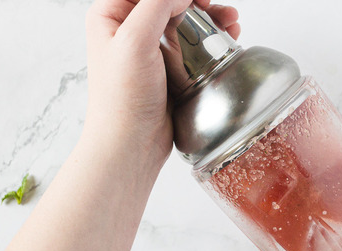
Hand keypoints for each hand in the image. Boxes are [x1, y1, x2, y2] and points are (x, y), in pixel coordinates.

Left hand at [84, 0, 239, 153]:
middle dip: (197, 2)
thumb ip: (157, 3)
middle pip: (168, 0)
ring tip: (231, 23)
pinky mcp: (167, 68)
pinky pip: (192, 43)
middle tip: (216, 8)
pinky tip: (227, 38)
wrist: (131, 144)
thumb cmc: (122, 99)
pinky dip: (211, 37)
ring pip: (184, 19)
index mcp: (109, 14)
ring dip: (210, 17)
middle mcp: (127, 28)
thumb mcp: (134, 40)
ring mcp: (148, 49)